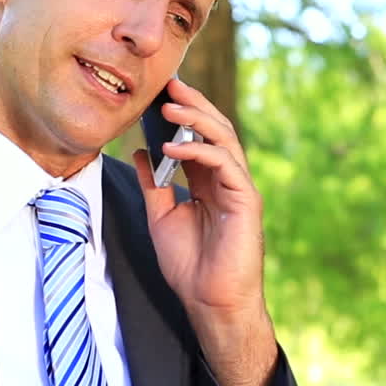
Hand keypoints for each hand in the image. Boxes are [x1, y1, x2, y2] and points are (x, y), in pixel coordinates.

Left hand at [131, 79, 277, 385]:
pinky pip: (225, 165)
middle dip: (193, 105)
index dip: (182, 114)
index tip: (159, 93)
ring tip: (169, 107)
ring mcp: (239, 188)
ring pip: (224, 140)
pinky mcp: (246, 201)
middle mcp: (227, 180)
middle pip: (215, 129)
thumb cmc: (188, 263)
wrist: (207, 300)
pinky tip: (172, 146)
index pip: (197, 137)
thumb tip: (138, 152)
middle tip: (169, 84)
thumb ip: (153, 184)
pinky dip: (199, 151)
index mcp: (208, 182)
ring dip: (196, 120)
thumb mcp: (159, 216)